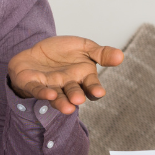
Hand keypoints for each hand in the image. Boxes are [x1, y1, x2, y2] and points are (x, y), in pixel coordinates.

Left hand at [8, 36, 123, 114]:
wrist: (36, 51)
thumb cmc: (62, 52)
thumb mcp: (84, 47)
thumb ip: (101, 53)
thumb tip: (121, 56)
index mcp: (82, 77)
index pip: (91, 86)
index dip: (94, 89)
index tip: (98, 92)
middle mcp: (67, 85)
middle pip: (74, 93)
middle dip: (76, 96)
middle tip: (79, 99)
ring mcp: (51, 86)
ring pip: (58, 97)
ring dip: (62, 103)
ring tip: (68, 107)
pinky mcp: (33, 84)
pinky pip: (38, 90)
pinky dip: (43, 93)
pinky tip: (49, 94)